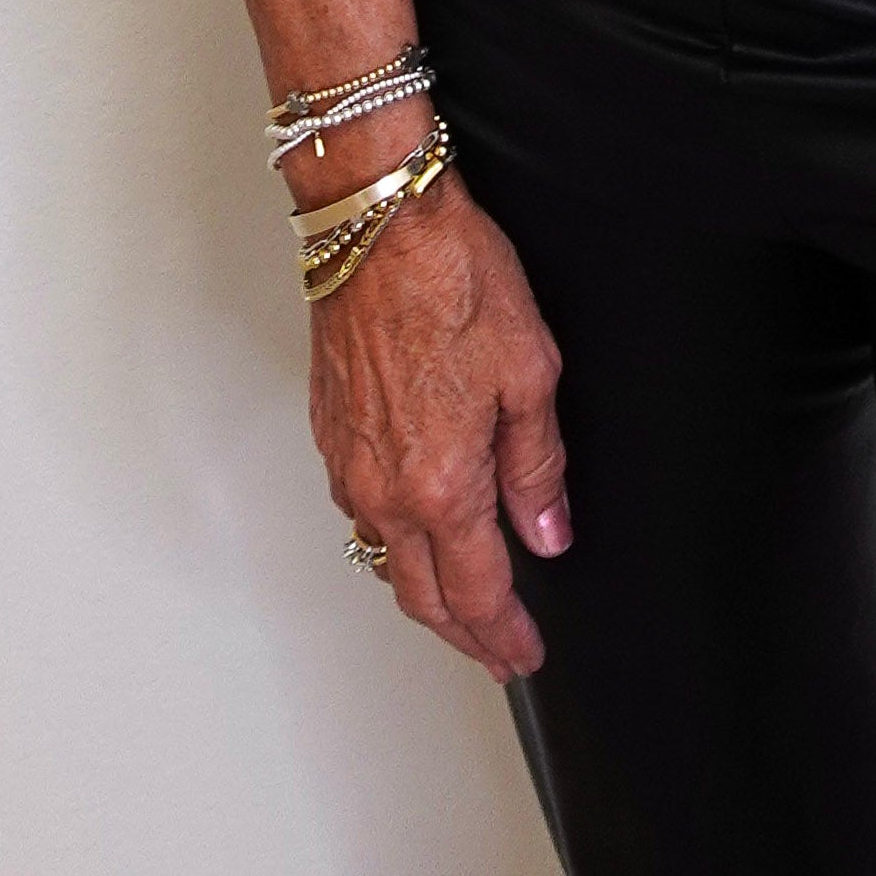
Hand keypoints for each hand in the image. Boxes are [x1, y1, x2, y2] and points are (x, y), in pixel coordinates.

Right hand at [310, 179, 571, 682]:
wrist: (377, 222)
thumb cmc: (451, 277)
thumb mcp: (529, 370)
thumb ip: (537, 465)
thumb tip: (548, 532)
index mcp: (440, 482)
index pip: (476, 591)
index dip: (503, 634)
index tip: (523, 654)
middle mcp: (382, 486)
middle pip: (420, 595)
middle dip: (463, 633)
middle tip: (497, 650)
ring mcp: (347, 462)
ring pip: (383, 558)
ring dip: (423, 590)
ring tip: (460, 600)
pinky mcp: (328, 430)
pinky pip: (358, 512)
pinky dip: (390, 539)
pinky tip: (415, 528)